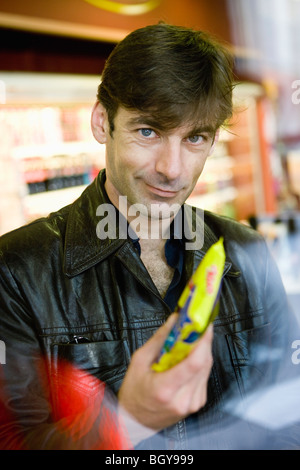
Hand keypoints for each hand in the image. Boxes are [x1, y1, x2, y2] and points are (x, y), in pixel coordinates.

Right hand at [118, 314, 213, 430]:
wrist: (135, 421)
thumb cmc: (134, 394)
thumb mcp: (139, 361)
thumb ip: (159, 339)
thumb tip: (174, 320)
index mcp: (166, 389)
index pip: (195, 362)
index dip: (203, 341)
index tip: (203, 326)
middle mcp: (183, 399)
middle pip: (204, 363)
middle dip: (203, 341)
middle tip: (196, 328)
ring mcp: (192, 403)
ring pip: (207, 368)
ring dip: (202, 351)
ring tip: (190, 343)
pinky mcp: (198, 402)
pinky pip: (205, 376)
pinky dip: (200, 363)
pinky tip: (188, 360)